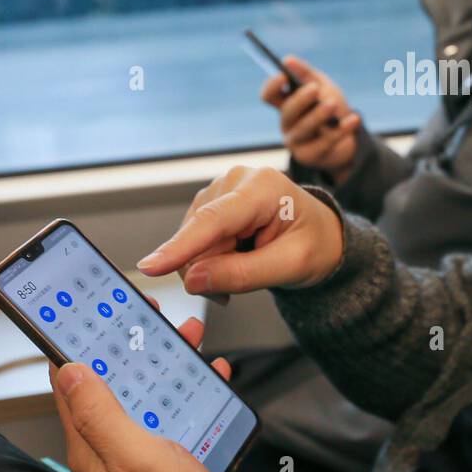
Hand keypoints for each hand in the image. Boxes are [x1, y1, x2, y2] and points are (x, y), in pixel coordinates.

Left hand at [50, 304, 234, 471]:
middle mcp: (112, 451)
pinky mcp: (169, 460)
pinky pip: (174, 413)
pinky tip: (208, 378)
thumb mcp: (137, 457)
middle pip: (114, 383)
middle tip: (147, 316)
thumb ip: (101, 414)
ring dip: (165, 362)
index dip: (79, 344)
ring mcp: (141, 455)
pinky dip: (190, 389)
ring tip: (186, 337)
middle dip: (131, 345)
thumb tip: (69, 371)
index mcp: (92, 448)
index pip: (72, 385)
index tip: (91, 313)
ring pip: (147, 394)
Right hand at [136, 166, 343, 296]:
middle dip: (211, 270)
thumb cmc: (314, 244)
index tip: (150, 267)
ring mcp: (220, 190)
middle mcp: (235, 180)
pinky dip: (208, 262)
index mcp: (263, 187)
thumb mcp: (292, 265)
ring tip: (244, 271)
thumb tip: (193, 280)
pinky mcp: (210, 204)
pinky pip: (193, 243)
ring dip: (210, 268)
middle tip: (237, 290)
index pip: (214, 220)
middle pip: (198, 237)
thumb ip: (244, 274)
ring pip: (191, 243)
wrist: (321, 235)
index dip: (181, 246)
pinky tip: (232, 263)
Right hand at [259, 56, 360, 181]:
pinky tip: (355, 118)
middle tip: (315, 89)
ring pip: (303, 129)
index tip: (283, 75)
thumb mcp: (322, 85)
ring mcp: (296, 142)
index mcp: (285, 103)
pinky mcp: (310, 157)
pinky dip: (341, 130)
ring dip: (318, 115)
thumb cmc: (331, 106)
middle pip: (287, 111)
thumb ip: (306, 73)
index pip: (268, 95)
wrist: (349, 138)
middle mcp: (287, 123)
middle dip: (300, 100)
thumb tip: (287, 60)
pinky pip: (325, 143)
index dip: (272, 86)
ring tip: (332, 104)